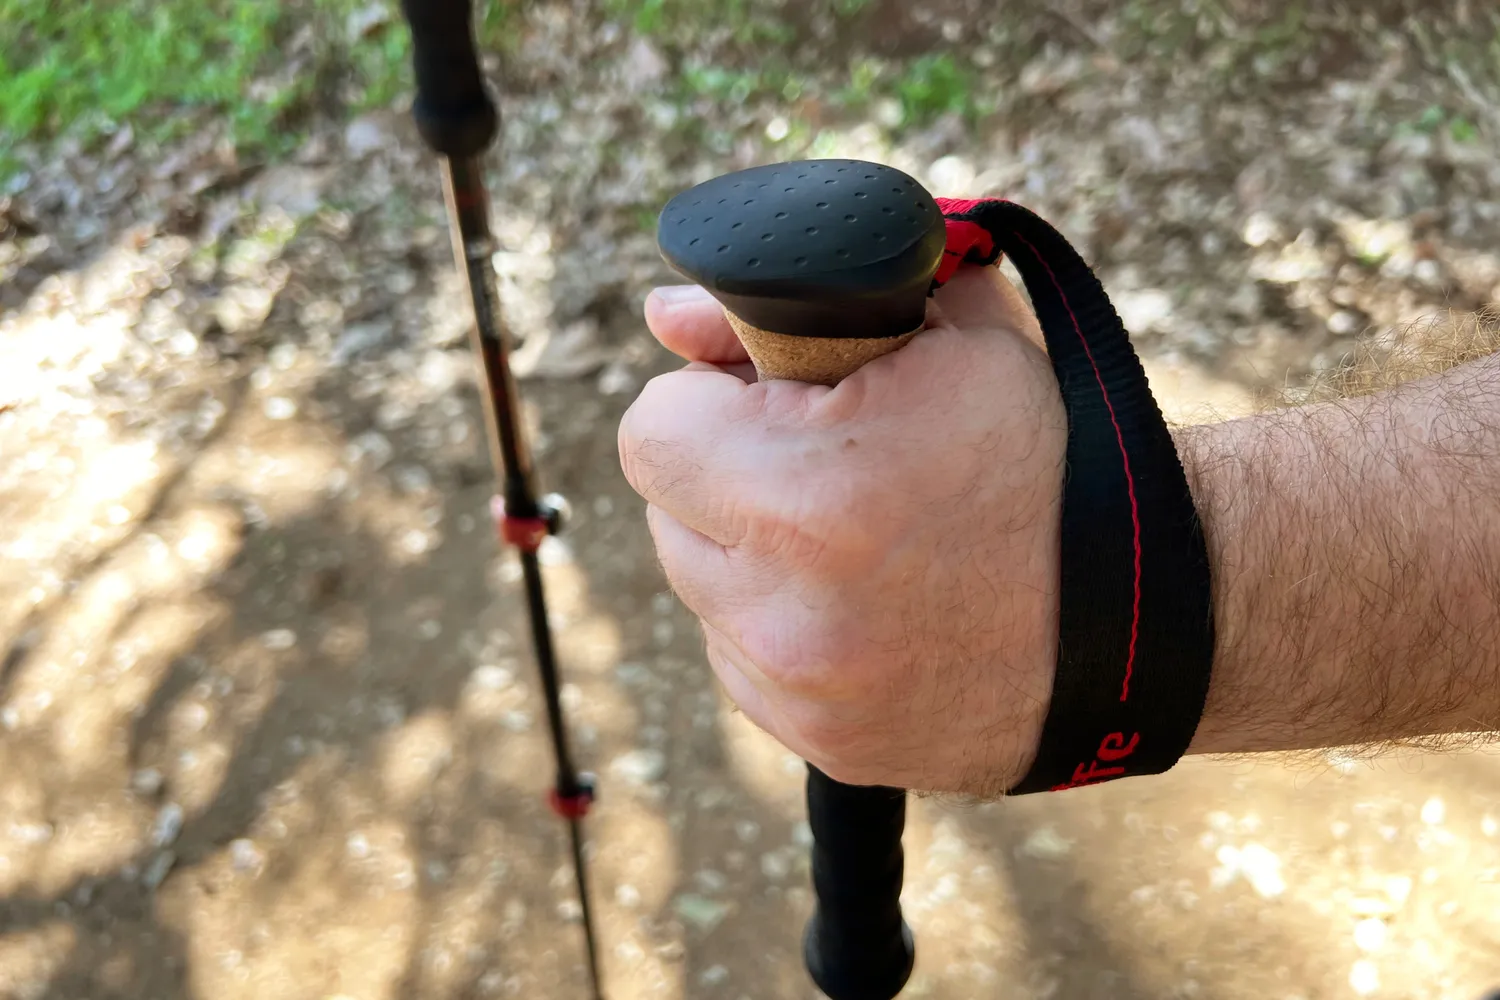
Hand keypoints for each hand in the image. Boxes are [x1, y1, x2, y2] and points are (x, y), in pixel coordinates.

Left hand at [617, 268, 1067, 795]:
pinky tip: (866, 603)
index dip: (705, 402)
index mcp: (806, 494)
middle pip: (669, 512)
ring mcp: (800, 693)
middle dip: (726, 476)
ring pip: (703, 591)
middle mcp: (786, 612)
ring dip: (751, 556)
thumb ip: (789, 304)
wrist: (1150, 613)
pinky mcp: (821, 746)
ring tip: (857, 538)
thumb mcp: (944, 333)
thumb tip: (666, 316)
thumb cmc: (1049, 454)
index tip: (760, 401)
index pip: (651, 432)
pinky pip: (743, 664)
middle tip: (816, 463)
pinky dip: (781, 627)